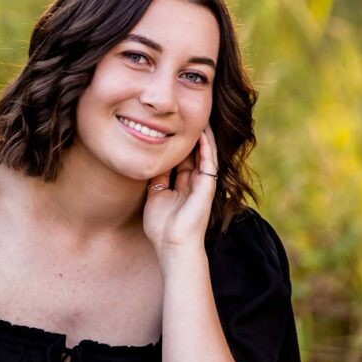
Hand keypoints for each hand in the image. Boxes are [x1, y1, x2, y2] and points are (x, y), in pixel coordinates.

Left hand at [142, 125, 217, 258]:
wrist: (173, 245)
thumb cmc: (161, 228)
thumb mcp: (154, 195)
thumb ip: (156, 179)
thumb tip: (153, 160)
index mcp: (181, 186)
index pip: (180, 160)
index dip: (176, 145)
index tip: (169, 127)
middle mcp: (193, 183)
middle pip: (192, 154)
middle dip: (189, 136)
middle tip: (184, 116)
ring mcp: (202, 184)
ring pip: (204, 154)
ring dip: (202, 137)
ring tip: (199, 117)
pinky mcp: (208, 186)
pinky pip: (208, 161)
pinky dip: (206, 147)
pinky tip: (201, 133)